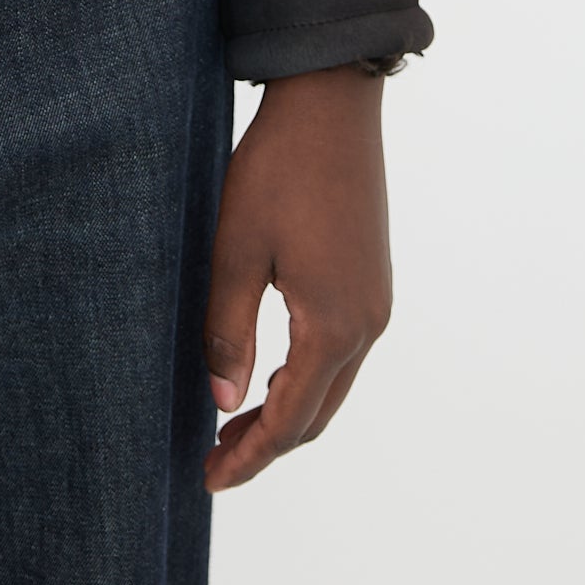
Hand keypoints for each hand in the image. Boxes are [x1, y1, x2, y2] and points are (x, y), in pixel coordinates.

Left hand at [203, 66, 392, 490]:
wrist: (331, 105)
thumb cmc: (276, 170)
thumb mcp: (236, 249)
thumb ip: (227, 330)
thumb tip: (221, 403)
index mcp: (333, 325)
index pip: (289, 419)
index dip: (249, 457)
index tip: (209, 479)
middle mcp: (366, 324)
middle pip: (317, 414)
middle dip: (267, 445)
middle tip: (213, 461)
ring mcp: (375, 303)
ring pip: (331, 386)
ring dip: (286, 412)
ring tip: (232, 424)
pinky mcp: (371, 281)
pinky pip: (340, 353)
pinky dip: (304, 378)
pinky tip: (268, 373)